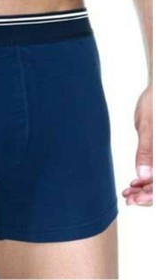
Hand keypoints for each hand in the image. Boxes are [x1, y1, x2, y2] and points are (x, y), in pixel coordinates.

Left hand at [122, 84, 152, 205]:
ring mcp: (163, 156)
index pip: (163, 183)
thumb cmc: (155, 101)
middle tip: (129, 198)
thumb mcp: (147, 125)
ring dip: (148, 189)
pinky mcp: (161, 153)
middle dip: (149, 195)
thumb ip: (147, 151)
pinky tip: (136, 182)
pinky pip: (159, 170)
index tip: (136, 200)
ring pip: (161, 179)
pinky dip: (150, 178)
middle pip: (163, 184)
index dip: (153, 195)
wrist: (158, 89)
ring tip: (129, 193)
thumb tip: (143, 175)